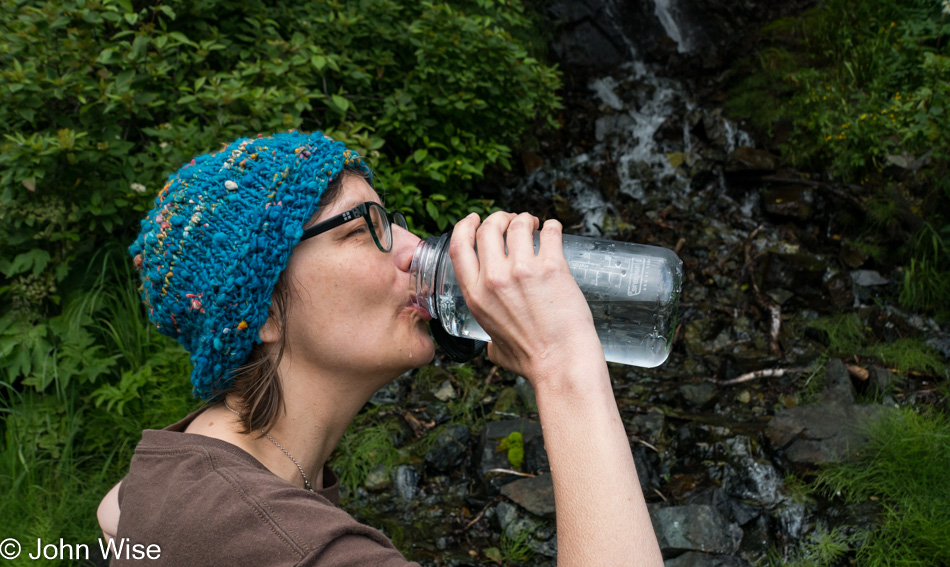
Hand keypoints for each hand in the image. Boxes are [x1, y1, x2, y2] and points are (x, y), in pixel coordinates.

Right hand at [449, 211, 602, 383]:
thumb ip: (490, 339)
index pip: (458, 246)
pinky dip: (552, 226)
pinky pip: (550, 232)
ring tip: (534, 225)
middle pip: (488, 228)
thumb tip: (492, 344)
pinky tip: (554, 230)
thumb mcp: (494, 348)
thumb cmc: (532, 360)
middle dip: (499, 218)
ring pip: (518, 225)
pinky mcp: (552, 267)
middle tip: (511, 221)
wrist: (562, 363)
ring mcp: (522, 270)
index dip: (465, 226)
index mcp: (475, 295)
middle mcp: (494, 279)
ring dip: (526, 220)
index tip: (474, 219)